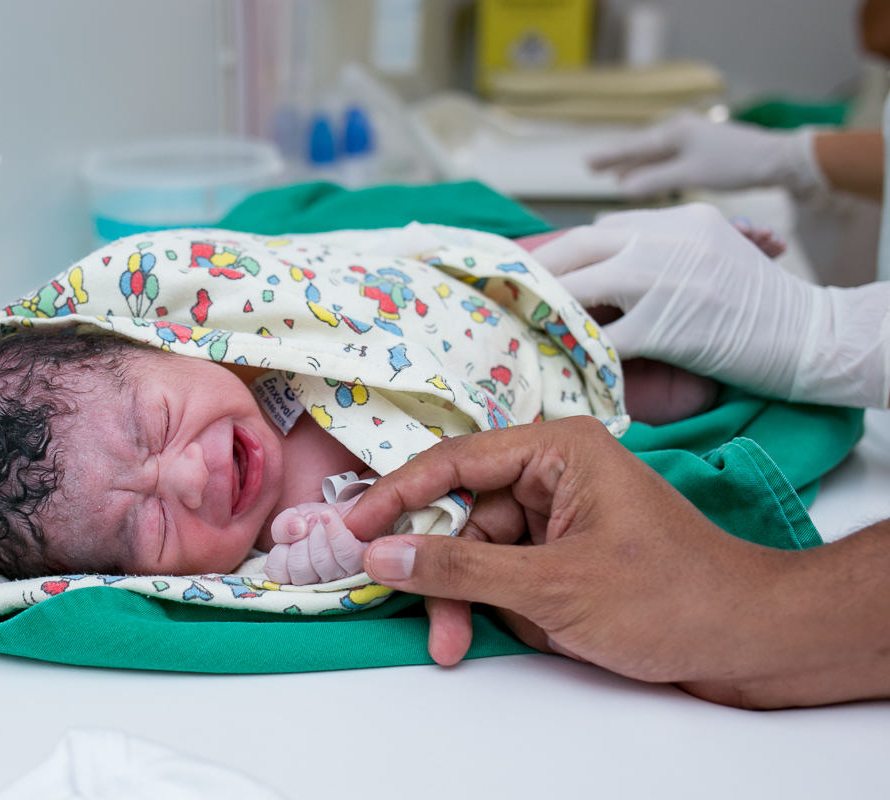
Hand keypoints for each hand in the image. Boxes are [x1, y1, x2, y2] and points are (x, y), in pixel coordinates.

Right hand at [264, 499, 367, 584]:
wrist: (349, 513)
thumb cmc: (319, 521)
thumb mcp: (294, 518)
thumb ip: (282, 525)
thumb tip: (296, 529)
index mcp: (295, 577)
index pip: (277, 573)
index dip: (281, 550)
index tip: (294, 533)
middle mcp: (318, 584)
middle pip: (299, 568)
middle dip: (301, 540)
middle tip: (310, 524)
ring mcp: (341, 577)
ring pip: (321, 561)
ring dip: (317, 533)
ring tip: (320, 522)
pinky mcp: (360, 565)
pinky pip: (346, 552)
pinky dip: (334, 530)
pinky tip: (328, 516)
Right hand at [344, 417, 889, 708]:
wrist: (748, 641)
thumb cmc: (667, 597)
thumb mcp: (551, 586)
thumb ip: (460, 567)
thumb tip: (381, 552)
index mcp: (556, 450)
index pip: (453, 462)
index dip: (396, 496)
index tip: (351, 530)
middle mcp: (551, 473)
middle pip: (460, 513)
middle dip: (438, 568)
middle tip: (406, 610)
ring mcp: (556, 516)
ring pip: (476, 550)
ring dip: (463, 598)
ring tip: (455, 644)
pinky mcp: (561, 554)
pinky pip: (502, 572)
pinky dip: (492, 606)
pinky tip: (503, 633)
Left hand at [531, 203, 889, 407]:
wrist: (813, 335)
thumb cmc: (759, 306)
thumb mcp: (710, 255)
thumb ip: (659, 255)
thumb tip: (601, 279)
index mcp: (678, 220)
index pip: (600, 229)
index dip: (563, 255)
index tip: (538, 276)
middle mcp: (667, 239)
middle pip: (577, 247)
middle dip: (541, 274)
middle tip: (514, 297)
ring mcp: (664, 279)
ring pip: (580, 288)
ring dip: (550, 310)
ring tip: (527, 327)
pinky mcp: (666, 323)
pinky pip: (604, 338)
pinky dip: (580, 351)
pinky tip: (565, 360)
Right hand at [587, 112, 823, 196]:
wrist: (776, 159)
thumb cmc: (734, 164)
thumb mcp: (690, 174)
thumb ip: (655, 180)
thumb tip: (623, 188)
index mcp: (675, 131)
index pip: (633, 147)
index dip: (609, 157)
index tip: (585, 162)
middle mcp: (681, 130)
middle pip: (641, 148)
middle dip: (617, 160)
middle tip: (591, 168)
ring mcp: (693, 139)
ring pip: (655, 154)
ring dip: (635, 166)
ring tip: (614, 176)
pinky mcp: (704, 150)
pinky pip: (668, 159)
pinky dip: (653, 168)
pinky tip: (649, 177)